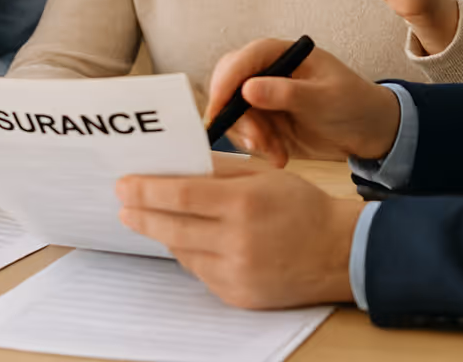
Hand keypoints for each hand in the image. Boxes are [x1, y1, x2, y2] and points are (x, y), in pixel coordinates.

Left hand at [117, 156, 362, 308]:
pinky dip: (190, 255)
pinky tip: (188, 241)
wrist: (339, 252)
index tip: (124, 185)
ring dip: (164, 234)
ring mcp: (237, 273)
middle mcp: (237, 241)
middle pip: (172, 228)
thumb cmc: (302, 207)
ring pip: (182, 252)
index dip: (147, 190)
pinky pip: (200, 272)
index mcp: (243, 203)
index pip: (181, 195)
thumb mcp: (263, 176)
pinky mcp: (238, 295)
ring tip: (151, 219)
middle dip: (141, 215)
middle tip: (123, 205)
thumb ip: (219, 171)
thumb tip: (179, 167)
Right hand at [207, 38, 401, 166]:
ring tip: (276, 152)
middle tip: (255, 141)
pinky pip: (246, 133)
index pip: (243, 59)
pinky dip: (258, 147)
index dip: (226, 81)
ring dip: (250, 136)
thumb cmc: (355, 104)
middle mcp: (268, 72)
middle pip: (229, 85)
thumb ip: (288, 94)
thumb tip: (248, 88)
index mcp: (282, 54)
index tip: (219, 109)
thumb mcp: (325, 99)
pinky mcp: (265, 121)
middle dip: (236, 116)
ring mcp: (264, 97)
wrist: (369, 132)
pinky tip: (279, 156)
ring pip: (234, 114)